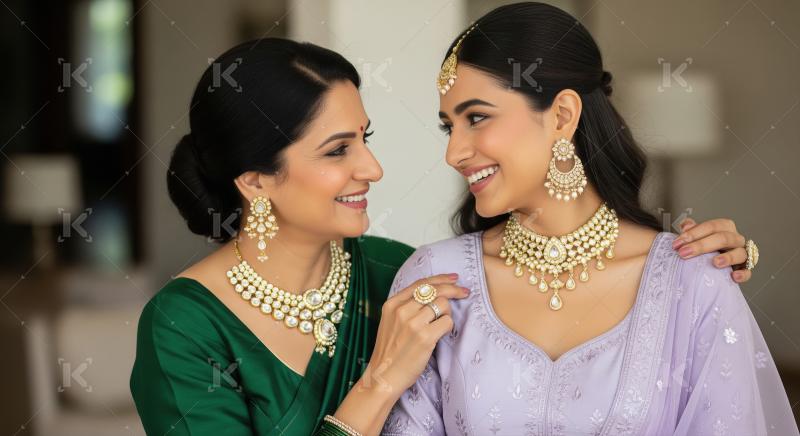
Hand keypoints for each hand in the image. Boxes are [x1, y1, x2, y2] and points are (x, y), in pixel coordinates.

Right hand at [361, 274, 468, 397]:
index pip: (421, 283)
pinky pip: (447, 322)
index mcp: (392, 304)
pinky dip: (448, 326)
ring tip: (441, 324)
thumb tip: (432, 292)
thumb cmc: (390, 351)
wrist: (384, 377)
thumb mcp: (390, 322)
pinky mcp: (425, 337)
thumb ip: (405, 306)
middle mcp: (401, 310)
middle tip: (465, 292)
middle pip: (434, 289)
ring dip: (448, 313)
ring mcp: (413, 323)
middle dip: (453, 289)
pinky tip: (441, 334)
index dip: (440, 278)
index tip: (454, 279)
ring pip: (443, 304)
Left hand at [673, 218, 750, 282]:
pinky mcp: (745, 269)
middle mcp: (736, 239)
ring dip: (728, 257)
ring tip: (714, 263)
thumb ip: (691, 229)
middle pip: (724, 238)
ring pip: (740, 253)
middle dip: (702, 245)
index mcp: (725, 227)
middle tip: (684, 253)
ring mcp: (742, 253)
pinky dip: (743, 274)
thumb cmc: (705, 247)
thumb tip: (686, 225)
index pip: (712, 226)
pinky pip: (748, 271)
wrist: (711, 263)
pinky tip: (733, 276)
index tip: (677, 243)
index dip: (694, 233)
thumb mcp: (697, 236)